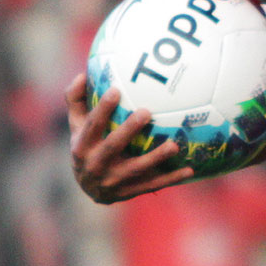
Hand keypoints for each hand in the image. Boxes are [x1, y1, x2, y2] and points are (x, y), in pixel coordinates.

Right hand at [66, 73, 191, 203]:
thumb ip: (76, 100)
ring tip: (173, 145)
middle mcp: (95, 165)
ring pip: (135, 169)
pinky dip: (170, 178)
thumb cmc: (86, 145)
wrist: (88, 188)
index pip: (91, 126)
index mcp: (82, 146)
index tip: (116, 90)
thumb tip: (83, 74)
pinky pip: (152, 185)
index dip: (102, 109)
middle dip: (128, 130)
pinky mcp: (129, 192)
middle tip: (146, 112)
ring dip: (155, 158)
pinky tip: (188, 169)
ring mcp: (113, 181)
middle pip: (112, 147)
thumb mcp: (76, 125)